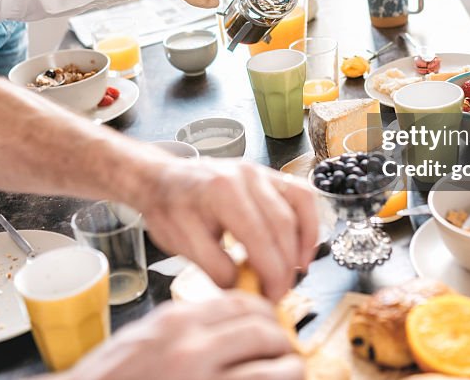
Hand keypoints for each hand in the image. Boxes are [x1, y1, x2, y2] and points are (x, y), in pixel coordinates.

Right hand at [59, 294, 302, 379]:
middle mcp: (193, 348)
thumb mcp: (146, 337)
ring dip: (289, 369)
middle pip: (263, 330)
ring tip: (289, 372)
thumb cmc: (109, 378)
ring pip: (275, 367)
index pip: (240, 302)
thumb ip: (185, 325)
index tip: (269, 322)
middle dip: (281, 340)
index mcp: (177, 322)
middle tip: (284, 350)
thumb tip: (226, 322)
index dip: (264, 312)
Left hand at [135, 159, 317, 301]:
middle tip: (280, 292)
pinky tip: (301, 247)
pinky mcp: (268, 174)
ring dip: (303, 243)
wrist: (162, 179)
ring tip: (297, 271)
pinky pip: (300, 195)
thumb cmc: (169, 209)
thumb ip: (214, 267)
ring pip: (299, 206)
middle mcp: (247, 175)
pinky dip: (307, 222)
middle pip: (283, 225)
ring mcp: (260, 171)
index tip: (271, 298)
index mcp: (222, 192)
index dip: (272, 273)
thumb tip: (245, 288)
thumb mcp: (181, 243)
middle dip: (287, 265)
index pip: (260, 237)